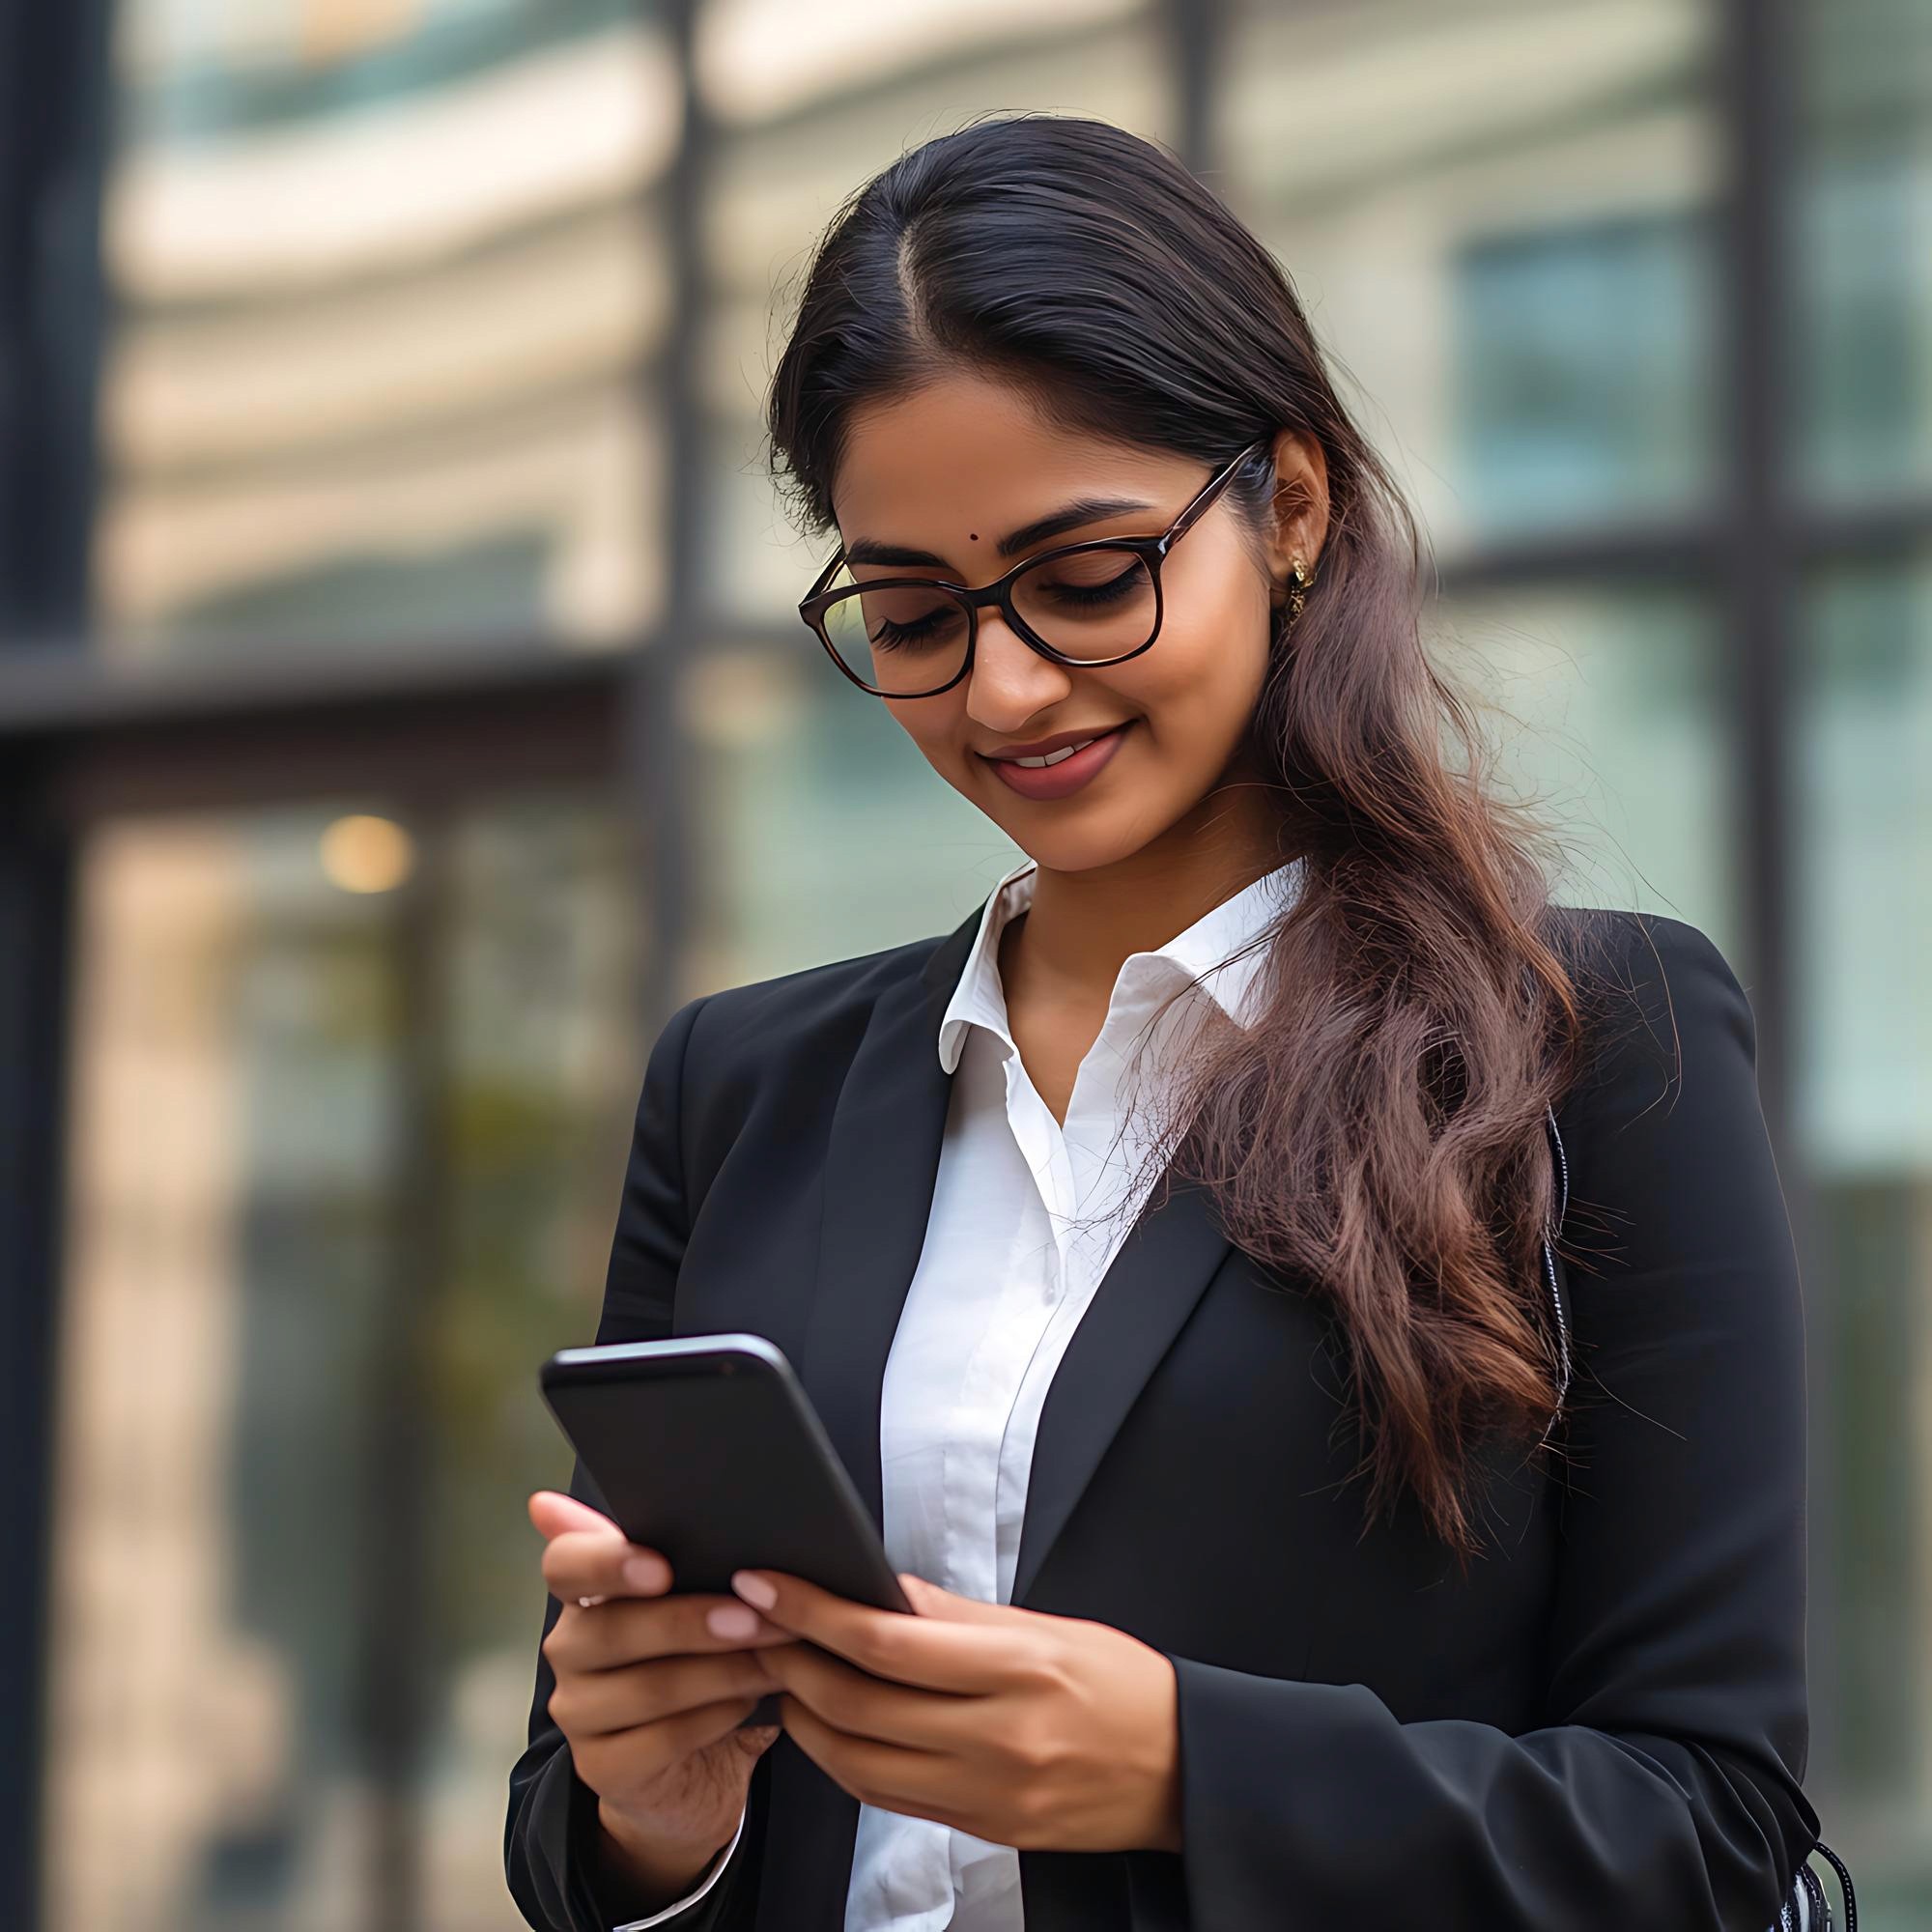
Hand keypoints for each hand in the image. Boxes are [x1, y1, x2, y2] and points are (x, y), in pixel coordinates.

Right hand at [530, 1492, 797, 1864]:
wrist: (694, 1763)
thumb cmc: (700, 1657)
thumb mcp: (696, 1597)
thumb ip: (683, 1546)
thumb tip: (685, 1495)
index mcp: (585, 1594)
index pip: (564, 1563)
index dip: (605, 1562)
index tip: (660, 1566)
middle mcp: (568, 1649)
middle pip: (614, 1628)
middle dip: (694, 1621)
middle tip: (757, 1615)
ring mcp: (578, 1712)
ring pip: (649, 1687)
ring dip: (723, 1670)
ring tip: (777, 1655)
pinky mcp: (601, 1768)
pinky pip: (662, 1740)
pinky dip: (717, 1717)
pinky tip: (753, 1702)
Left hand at [730, 1568, 1180, 1854]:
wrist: (1183, 1769)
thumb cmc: (1122, 1685)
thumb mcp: (1047, 1627)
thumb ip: (955, 1613)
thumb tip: (879, 1589)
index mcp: (1018, 1667)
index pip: (886, 1641)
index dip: (813, 1611)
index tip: (768, 1584)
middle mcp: (1000, 1736)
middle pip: (859, 1705)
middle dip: (793, 1663)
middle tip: (760, 1628)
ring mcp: (989, 1793)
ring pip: (860, 1763)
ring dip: (806, 1719)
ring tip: (787, 1678)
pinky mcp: (985, 1830)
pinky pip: (890, 1799)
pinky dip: (847, 1761)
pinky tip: (832, 1728)